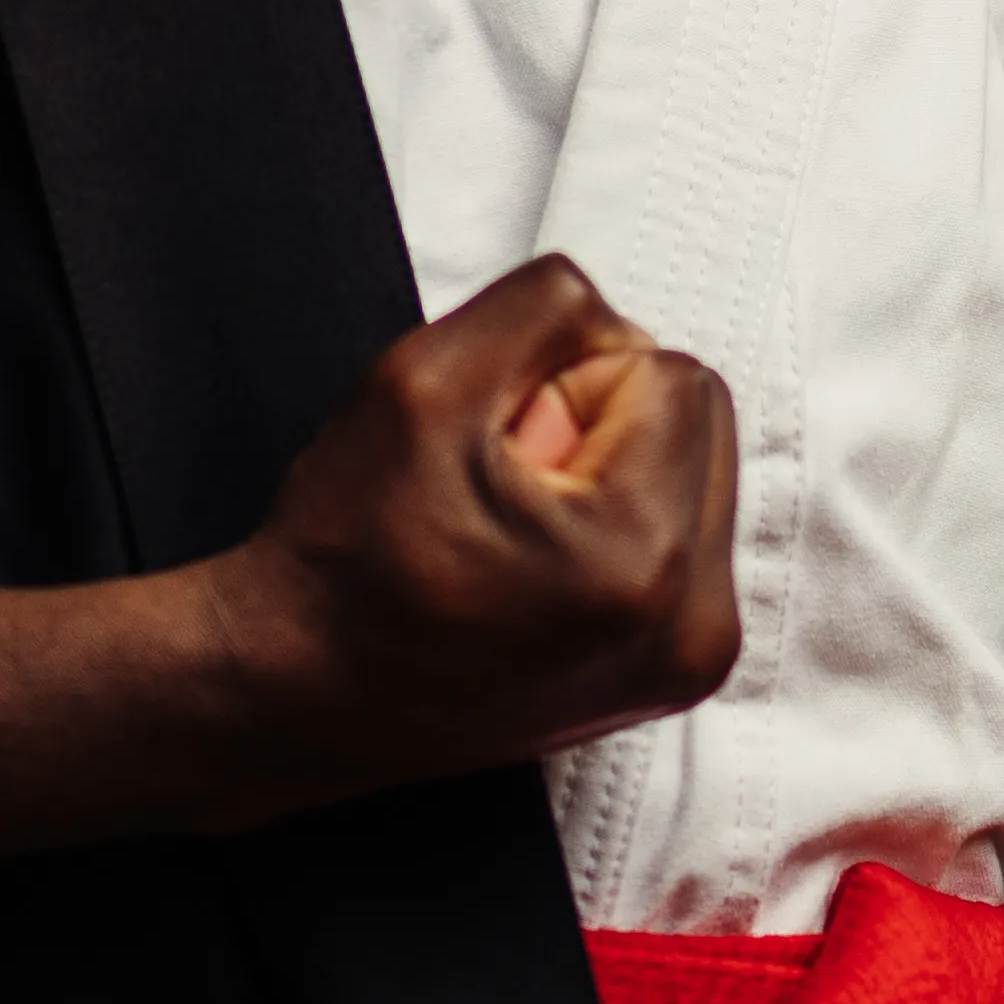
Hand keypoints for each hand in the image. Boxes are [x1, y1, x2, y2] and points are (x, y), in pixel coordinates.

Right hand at [215, 256, 741, 785]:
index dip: (566, 385)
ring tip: (513, 533)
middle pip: (700, 423)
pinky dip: (613, 527)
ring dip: (608, 476)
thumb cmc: (347, 564)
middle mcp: (692, 628)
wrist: (304, 699)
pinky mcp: (674, 672)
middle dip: (600, 427)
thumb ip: (543, 304)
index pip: (669, 375)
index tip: (496, 451)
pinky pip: (679, 536)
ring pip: (691, 474)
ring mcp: (689, 661)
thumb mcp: (423, 378)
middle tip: (499, 489)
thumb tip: (615, 323)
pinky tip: (534, 566)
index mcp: (644, 561)